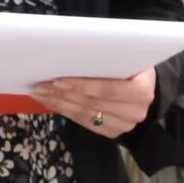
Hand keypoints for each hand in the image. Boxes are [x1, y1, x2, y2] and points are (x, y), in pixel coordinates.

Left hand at [32, 68, 153, 137]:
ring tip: (40, 93)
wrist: (141, 85)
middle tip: (40, 85)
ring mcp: (125, 124)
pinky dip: (66, 112)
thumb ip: (104, 57)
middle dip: (62, 94)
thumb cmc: (128, 66)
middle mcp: (136, 110)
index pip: (108, 90)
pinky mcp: (113, 132)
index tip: (58, 80)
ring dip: (59, 103)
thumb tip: (69, 50)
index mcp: (142, 89)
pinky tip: (51, 102)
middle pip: (93, 103)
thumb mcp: (123, 57)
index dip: (82, 86)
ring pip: (85, 115)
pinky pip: (85, 123)